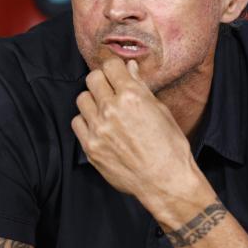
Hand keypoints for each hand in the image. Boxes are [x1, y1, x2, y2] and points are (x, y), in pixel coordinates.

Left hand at [71, 58, 203, 211]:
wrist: (164, 181)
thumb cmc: (169, 146)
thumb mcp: (161, 111)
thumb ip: (140, 87)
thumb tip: (129, 68)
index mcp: (132, 96)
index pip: (111, 66)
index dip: (115, 68)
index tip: (118, 74)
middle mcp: (112, 109)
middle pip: (92, 78)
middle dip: (103, 80)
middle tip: (111, 90)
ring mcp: (98, 129)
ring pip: (82, 99)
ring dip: (93, 100)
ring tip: (106, 110)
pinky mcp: (90, 147)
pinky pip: (77, 122)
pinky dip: (87, 121)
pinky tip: (101, 126)